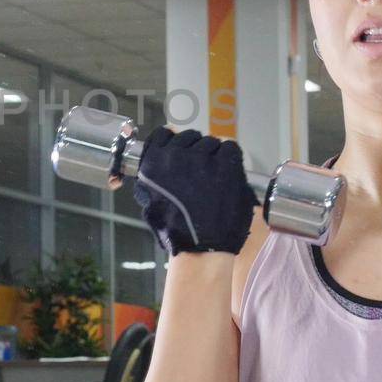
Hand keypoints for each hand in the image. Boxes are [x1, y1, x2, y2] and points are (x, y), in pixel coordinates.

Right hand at [131, 128, 257, 255]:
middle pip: (190, 137)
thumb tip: (158, 161)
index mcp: (154, 162)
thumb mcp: (150, 203)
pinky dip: (230, 157)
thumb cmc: (176, 232)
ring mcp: (201, 157)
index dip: (175, 141)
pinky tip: (227, 174)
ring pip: (210, 142)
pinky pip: (230, 147)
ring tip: (215, 177)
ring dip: (213, 154)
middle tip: (200, 172)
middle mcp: (175, 154)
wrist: (201, 248)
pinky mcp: (225, 163)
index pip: (165, 133)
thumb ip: (152, 180)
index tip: (180, 152)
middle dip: (195, 151)